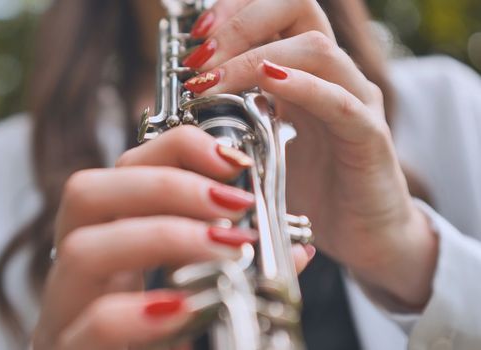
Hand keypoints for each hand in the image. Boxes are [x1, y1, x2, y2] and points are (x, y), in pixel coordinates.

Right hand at [33, 127, 314, 348]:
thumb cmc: (161, 342)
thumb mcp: (201, 297)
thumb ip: (240, 271)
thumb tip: (296, 250)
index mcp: (110, 243)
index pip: (121, 170)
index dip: (174, 150)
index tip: (234, 160)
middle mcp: (79, 271)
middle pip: (85, 193)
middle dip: (165, 185)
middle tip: (232, 203)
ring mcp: (66, 313)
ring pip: (81, 250)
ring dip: (162, 237)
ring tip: (226, 248)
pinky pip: (94, 325)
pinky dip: (141, 313)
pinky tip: (186, 308)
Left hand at [183, 0, 437, 308]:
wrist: (361, 237)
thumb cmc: (309, 189)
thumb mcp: (260, 144)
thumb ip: (232, 117)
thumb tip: (182, 101)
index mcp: (303, 71)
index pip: (275, 10)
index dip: (233, 11)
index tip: (195, 35)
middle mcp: (331, 75)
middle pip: (298, 8)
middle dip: (240, 22)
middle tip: (200, 55)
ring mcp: (355, 101)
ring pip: (315, 50)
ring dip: (256, 57)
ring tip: (213, 80)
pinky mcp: (369, 137)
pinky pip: (340, 102)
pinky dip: (303, 87)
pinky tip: (269, 83)